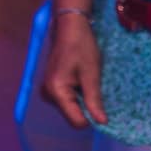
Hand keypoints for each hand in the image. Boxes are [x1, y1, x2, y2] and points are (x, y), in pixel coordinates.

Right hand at [39, 11, 106, 129]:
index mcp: (56, 91)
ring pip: (71, 109)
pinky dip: (78, 95)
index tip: (103, 107)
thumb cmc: (82, 47)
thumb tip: (101, 123)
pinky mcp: (51, 86)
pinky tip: (83, 81)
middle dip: (87, 109)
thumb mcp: (91, 74)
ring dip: (83, 101)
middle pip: (72, 116)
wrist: (70, 27)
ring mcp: (48, 90)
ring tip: (90, 83)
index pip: (76, 121)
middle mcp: (48, 94)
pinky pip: (68, 100)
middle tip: (96, 90)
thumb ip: (94, 100)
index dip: (92, 118)